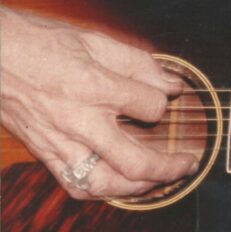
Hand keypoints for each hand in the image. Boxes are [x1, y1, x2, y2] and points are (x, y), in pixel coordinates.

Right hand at [0, 8, 197, 199]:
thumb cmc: (40, 41)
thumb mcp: (95, 40)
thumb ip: (138, 63)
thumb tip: (171, 83)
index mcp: (95, 86)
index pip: (150, 106)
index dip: (166, 102)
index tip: (170, 96)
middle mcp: (79, 121)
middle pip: (135, 161)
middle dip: (169, 167)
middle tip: (188, 163)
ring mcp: (59, 141)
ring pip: (106, 183)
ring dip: (139, 188)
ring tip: (160, 180)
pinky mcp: (44, 152)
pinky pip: (76, 185)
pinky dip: (103, 190)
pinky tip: (119, 185)